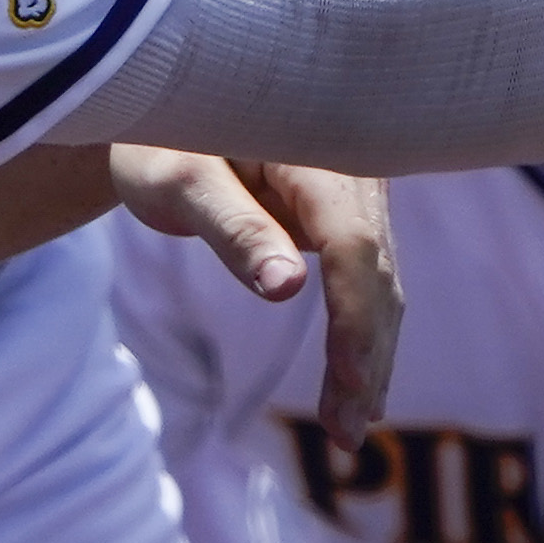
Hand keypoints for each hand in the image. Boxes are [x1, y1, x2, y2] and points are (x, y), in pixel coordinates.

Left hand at [106, 148, 397, 439]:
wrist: (171, 110)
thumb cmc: (162, 138)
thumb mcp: (178, 180)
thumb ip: (232, 228)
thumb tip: (286, 288)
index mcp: (316, 150)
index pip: (352, 242)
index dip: (353, 315)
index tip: (346, 379)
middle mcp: (353, 170)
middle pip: (377, 272)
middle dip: (366, 355)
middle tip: (345, 432)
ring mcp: (359, 194)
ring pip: (382, 284)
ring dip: (370, 358)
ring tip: (350, 430)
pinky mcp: (349, 218)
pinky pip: (369, 281)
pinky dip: (365, 336)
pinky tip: (360, 388)